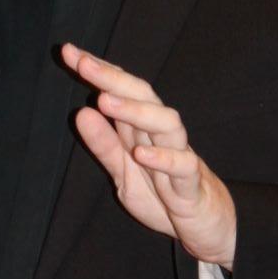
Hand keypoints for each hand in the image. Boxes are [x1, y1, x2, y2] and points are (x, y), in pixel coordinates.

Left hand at [61, 45, 236, 267]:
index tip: (70, 52)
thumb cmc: (164, 195)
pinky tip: (140, 152)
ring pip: (166, 123)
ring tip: (105, 101)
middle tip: (84, 64)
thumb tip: (81, 113)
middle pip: (143, 97)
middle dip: (113, 78)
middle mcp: (161, 136)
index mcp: (142, 130)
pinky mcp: (192, 184)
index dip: (99, 72)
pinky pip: (183, 166)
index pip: (122, 91)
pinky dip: (163, 158)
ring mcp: (180, 156)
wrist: (207, 226)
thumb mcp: (124, 173)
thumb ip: (104, 146)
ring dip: (136, 111)